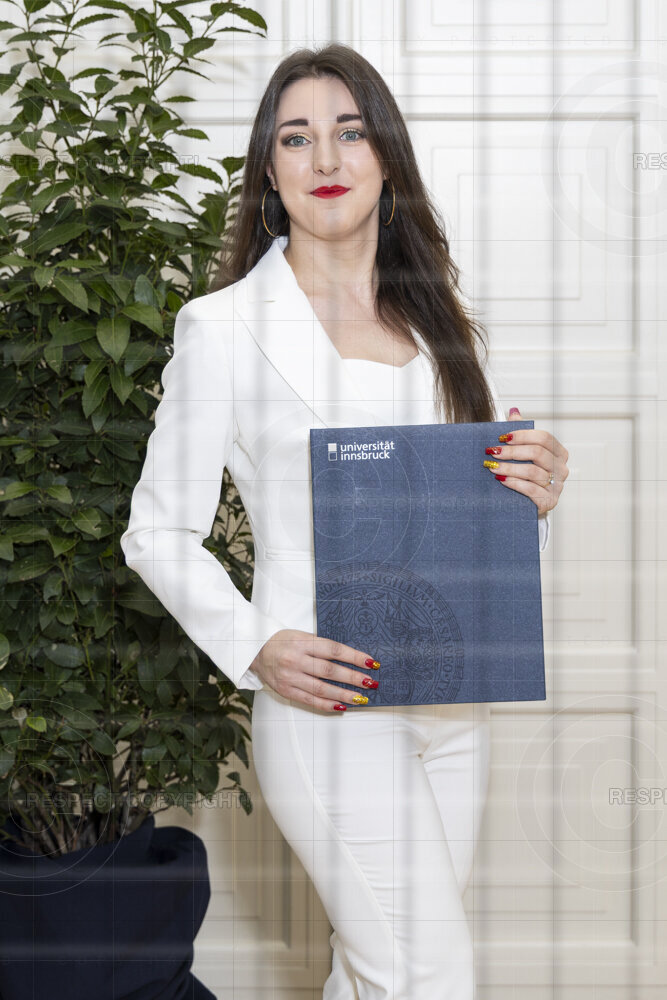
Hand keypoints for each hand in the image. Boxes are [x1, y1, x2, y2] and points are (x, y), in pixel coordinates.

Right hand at [250, 628, 379, 712]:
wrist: (255, 651)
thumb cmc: (283, 642)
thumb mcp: (301, 636)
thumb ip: (322, 646)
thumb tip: (350, 659)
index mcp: (302, 643)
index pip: (333, 650)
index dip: (354, 657)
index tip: (371, 662)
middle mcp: (296, 660)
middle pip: (330, 671)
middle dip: (353, 678)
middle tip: (370, 682)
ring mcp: (290, 677)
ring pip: (322, 689)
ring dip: (344, 694)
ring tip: (361, 698)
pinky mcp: (286, 691)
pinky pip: (310, 700)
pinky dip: (327, 704)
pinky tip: (341, 706)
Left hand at [485, 405, 568, 514]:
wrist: (526, 503)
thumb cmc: (525, 474)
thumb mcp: (523, 452)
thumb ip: (520, 432)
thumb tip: (514, 411)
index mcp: (559, 452)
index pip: (543, 437)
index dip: (522, 435)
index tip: (502, 437)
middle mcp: (562, 468)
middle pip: (538, 453)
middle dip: (512, 452)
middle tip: (492, 451)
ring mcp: (558, 485)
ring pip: (533, 471)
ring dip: (509, 468)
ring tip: (492, 466)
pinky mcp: (549, 501)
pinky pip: (531, 489)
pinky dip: (514, 483)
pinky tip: (501, 480)